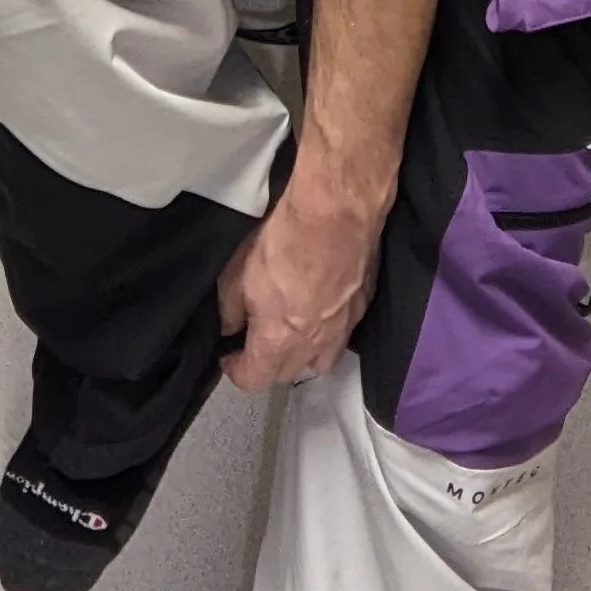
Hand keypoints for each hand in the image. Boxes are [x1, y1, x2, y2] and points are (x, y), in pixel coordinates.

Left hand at [218, 182, 379, 391]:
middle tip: (253, 340)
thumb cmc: (283, 239)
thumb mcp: (236, 274)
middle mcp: (315, 344)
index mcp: (279, 341)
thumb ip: (230, 310)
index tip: (228, 355)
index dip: (235, 372)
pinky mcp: (362, 306)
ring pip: (319, 361)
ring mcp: (343, 327)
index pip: (254, 380)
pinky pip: (341, 335)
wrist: (335, 210)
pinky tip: (317, 309)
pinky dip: (325, 332)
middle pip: (287, 374)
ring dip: (300, 355)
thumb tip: (231, 326)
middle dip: (266, 364)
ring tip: (289, 332)